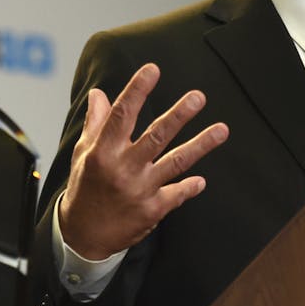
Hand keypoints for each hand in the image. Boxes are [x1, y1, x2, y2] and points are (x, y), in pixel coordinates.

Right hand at [58, 63, 228, 258]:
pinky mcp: (152, 209)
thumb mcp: (83, 154)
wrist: (83, 234)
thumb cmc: (84, 189)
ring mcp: (140, 189)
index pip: (122, 115)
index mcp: (103, 151)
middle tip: (197, 97)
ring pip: (175, 162)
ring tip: (221, 130)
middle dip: (179, 115)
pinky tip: (201, 180)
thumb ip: (95, 123)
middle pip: (155, 136)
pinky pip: (177, 193)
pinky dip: (190, 187)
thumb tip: (99, 94)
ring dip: (200, 145)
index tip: (152, 70)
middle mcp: (123, 168)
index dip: (137, 91)